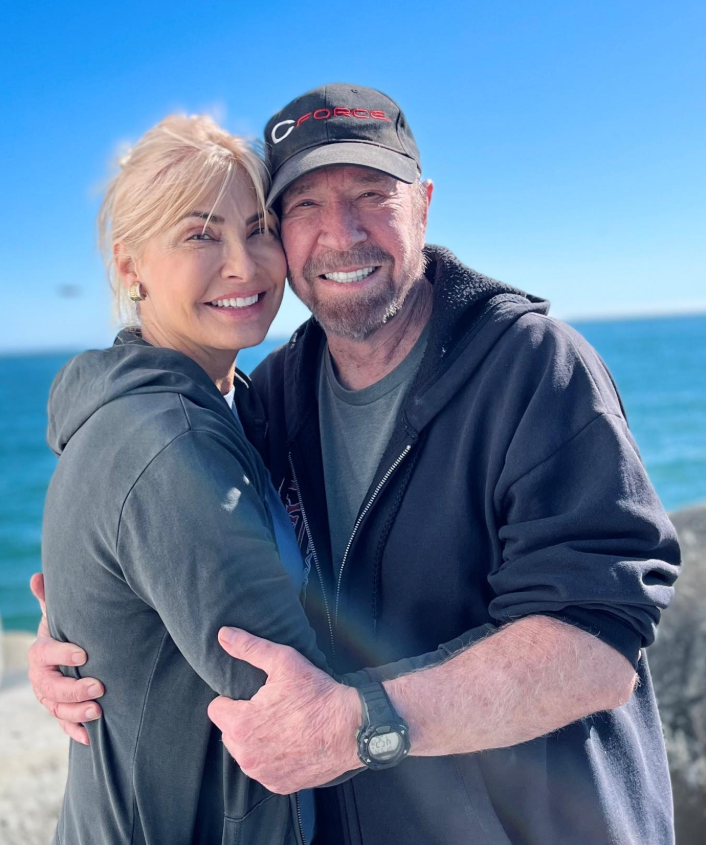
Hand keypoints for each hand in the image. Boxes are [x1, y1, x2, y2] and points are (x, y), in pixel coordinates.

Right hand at [28, 573, 103, 744]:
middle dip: (73, 689)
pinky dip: (75, 731)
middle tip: (99, 687)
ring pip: (56, 709)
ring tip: (99, 711)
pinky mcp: (61, 711)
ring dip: (76, 713)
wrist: (72, 653)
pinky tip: (90, 737)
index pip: (44, 653)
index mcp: (41, 651)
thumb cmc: (71, 630)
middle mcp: (41, 676)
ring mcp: (49, 696)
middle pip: (50, 687)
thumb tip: (37, 576)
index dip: (61, 654)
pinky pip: (63, 725)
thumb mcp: (63, 614)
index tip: (83, 653)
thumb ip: (52, 599)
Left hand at [208, 628, 361, 793]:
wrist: (352, 728)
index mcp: (241, 725)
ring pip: (245, 752)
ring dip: (256, 741)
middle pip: (229, 732)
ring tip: (282, 725)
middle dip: (244, 720)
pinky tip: (291, 743)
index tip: (254, 696)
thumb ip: (249, 647)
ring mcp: (263, 774)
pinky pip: (264, 769)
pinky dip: (272, 758)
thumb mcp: (283, 661)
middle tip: (271, 708)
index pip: (216, 709)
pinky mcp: (279, 785)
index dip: (234, 698)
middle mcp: (246, 756)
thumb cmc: (317, 694)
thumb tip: (223, 634)